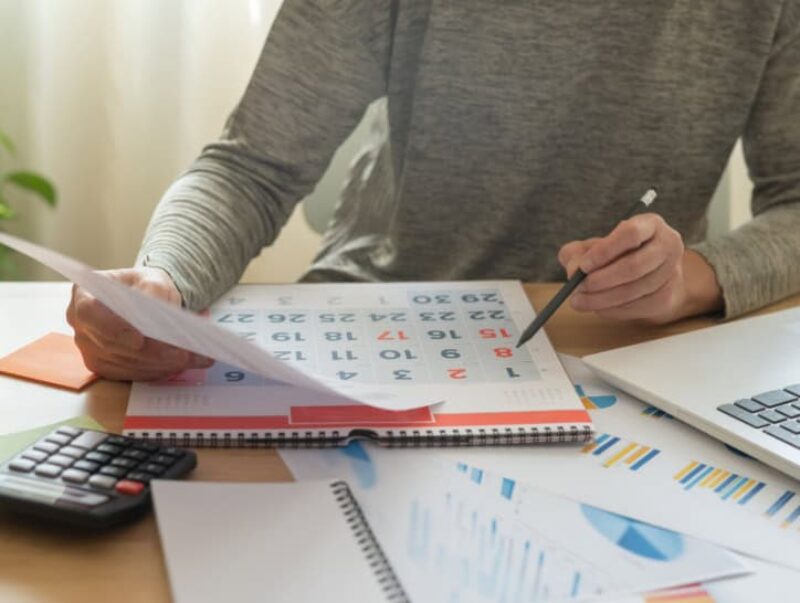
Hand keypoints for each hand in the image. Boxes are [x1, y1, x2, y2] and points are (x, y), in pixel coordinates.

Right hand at [66, 267, 213, 380]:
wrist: (148, 300)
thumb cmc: (146, 287)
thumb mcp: (153, 280)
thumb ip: (153, 291)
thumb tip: (156, 313)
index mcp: (85, 295)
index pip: (90, 313)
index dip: (113, 328)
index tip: (139, 340)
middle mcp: (82, 325)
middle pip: (113, 345)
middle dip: (151, 352)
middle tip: (183, 354)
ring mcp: (90, 349)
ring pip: (125, 363)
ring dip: (161, 364)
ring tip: (194, 358)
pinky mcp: (105, 367)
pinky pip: (131, 374)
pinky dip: (159, 370)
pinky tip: (184, 365)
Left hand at [557, 214, 722, 322]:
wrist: (646, 276)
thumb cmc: (615, 255)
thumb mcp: (593, 247)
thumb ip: (577, 253)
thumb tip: (573, 270)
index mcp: (650, 224)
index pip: (630, 233)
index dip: (605, 251)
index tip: (583, 266)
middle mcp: (667, 245)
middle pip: (634, 266)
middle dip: (601, 280)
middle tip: (577, 287)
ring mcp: (671, 272)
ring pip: (634, 290)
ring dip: (602, 299)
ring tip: (579, 301)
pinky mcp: (667, 296)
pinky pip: (636, 307)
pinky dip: (612, 310)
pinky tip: (596, 307)